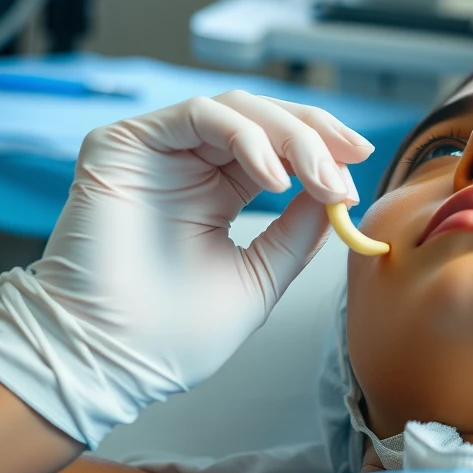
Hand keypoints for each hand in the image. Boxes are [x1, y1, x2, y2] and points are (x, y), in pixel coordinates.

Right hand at [0, 92, 373, 446]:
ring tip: (320, 178)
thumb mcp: (262, 275)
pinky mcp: (123, 143)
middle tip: (350, 163)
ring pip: (238, 109)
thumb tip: (340, 191)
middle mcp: (189, 164)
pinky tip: (273, 178)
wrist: (112, 362)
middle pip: (264, 119)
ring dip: (291, 137)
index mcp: (218, 191)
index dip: (322, 145)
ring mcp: (157, 151)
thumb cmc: (174, 334)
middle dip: (316, 135)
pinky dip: (245, 137)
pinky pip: (199, 115)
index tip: (360, 161)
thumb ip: (299, 230)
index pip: (278, 146)